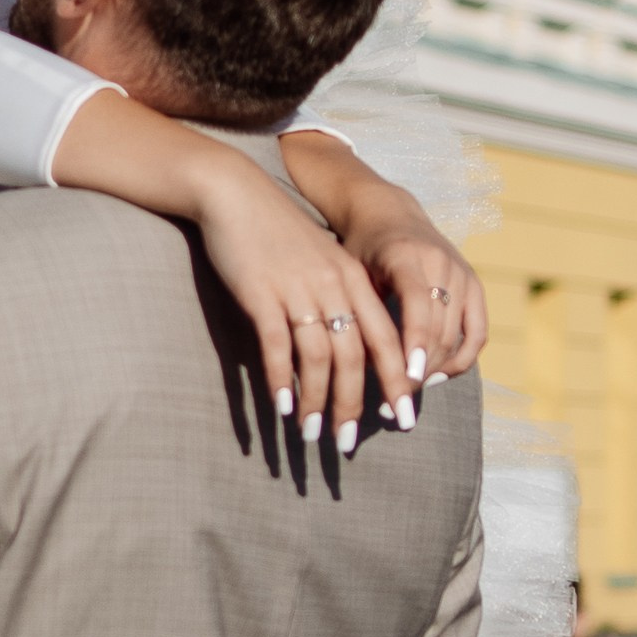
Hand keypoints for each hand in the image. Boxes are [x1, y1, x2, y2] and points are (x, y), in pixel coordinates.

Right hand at [190, 155, 410, 450]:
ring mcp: (298, 289)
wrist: (235, 193)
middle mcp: (334, 286)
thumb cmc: (278, 233)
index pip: (386, 339)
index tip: (401, 418)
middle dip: (354, 403)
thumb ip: (339, 298)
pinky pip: (277, 345)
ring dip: (316, 400)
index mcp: (354, 279)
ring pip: (318, 356)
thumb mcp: (321, 261)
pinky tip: (281, 405)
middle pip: (355, 356)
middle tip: (349, 443)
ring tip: (311, 434)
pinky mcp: (262, 293)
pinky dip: (281, 379)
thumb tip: (350, 349)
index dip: (396, 381)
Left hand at [360, 217, 486, 384]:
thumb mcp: (352, 274)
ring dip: (436, 369)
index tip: (405, 379)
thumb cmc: (360, 250)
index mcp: (406, 256)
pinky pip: (477, 332)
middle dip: (420, 368)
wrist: (388, 214)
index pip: (417, 305)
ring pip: (457, 335)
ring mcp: (462, 272)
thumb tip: (360, 370)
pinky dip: (462, 358)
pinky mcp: (475, 284)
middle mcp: (441, 262)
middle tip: (396, 399)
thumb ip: (361, 312)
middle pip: (438, 328)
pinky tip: (439, 376)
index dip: (414, 344)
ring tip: (411, 391)